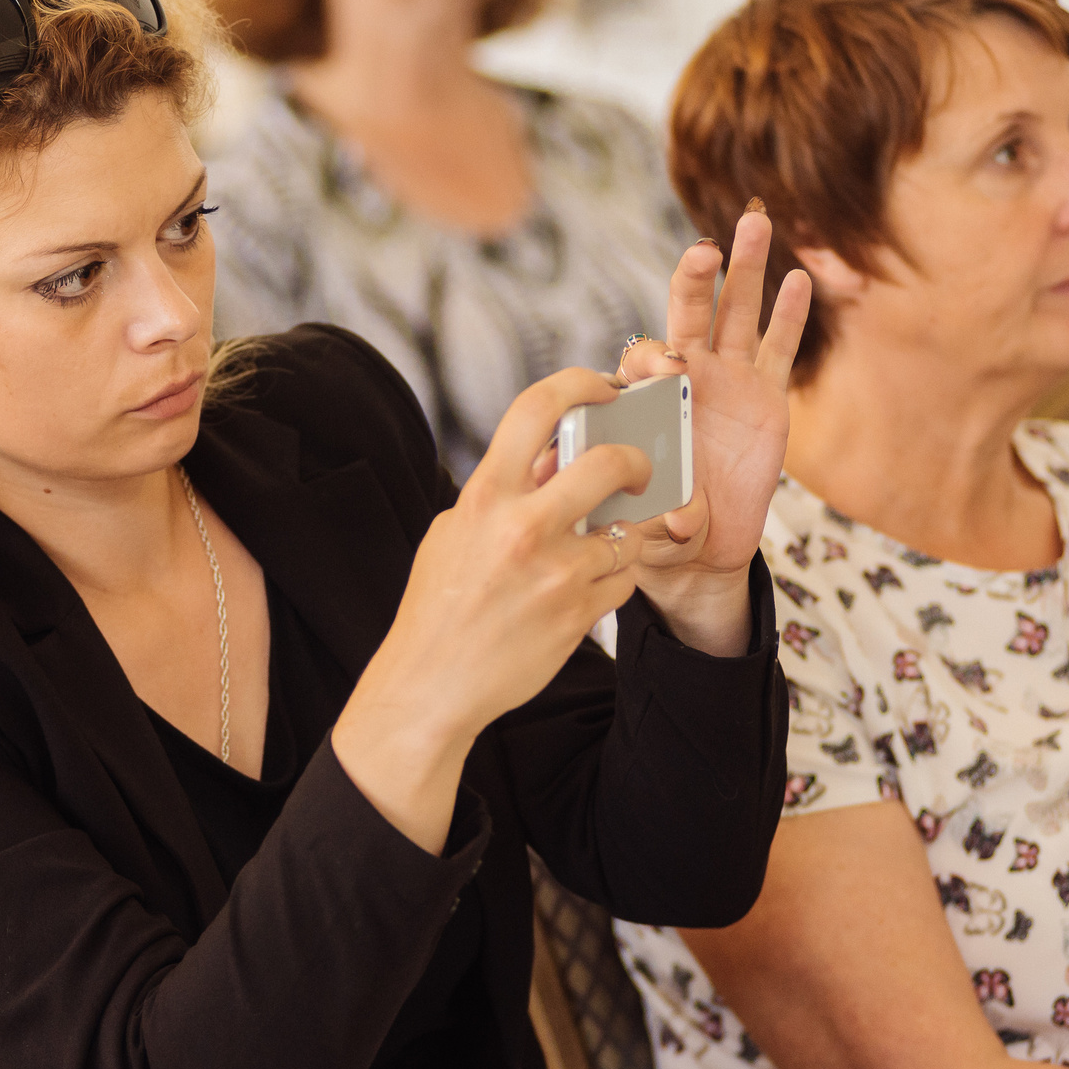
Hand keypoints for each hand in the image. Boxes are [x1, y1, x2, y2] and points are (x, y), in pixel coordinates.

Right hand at [335, 369, 653, 849]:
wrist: (431, 684)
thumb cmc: (439, 605)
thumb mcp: (455, 532)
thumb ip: (503, 492)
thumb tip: (552, 458)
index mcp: (486, 496)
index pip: (538, 408)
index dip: (580, 384)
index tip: (603, 390)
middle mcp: (524, 529)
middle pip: (608, 463)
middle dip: (635, 460)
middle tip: (637, 467)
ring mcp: (557, 574)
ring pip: (627, 530)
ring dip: (622, 532)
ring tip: (600, 542)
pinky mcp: (578, 616)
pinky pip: (624, 579)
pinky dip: (614, 577)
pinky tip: (589, 584)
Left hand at [618, 205, 810, 649]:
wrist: (697, 543)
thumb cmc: (655, 527)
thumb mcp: (646, 525)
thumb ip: (659, 519)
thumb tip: (677, 522)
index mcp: (646, 399)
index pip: (644, 361)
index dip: (652, 360)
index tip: (664, 370)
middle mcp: (686, 377)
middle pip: (688, 314)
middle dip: (695, 279)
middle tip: (704, 250)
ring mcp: (728, 379)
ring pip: (737, 314)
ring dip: (745, 269)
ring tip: (756, 220)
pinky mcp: (766, 395)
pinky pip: (780, 348)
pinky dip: (789, 315)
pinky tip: (799, 279)